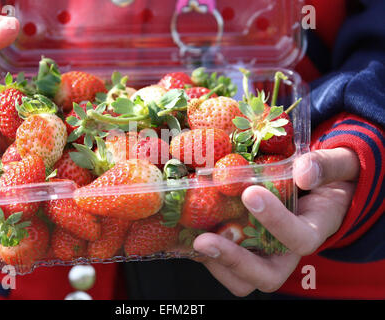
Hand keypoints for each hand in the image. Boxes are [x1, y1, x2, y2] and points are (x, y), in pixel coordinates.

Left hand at [193, 147, 358, 295]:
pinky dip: (206, 253)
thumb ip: (326, 166)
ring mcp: (265, 252)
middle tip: (204, 241)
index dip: (276, 222)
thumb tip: (303, 172)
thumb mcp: (338, 166)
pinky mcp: (246, 246)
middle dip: (234, 261)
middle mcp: (288, 250)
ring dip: (216, 263)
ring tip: (193, 238)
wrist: (320, 187)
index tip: (251, 193)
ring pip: (242, 279)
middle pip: (266, 276)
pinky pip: (225, 263)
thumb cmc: (329, 178)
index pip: (299, 239)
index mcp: (313, 229)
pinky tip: (188, 231)